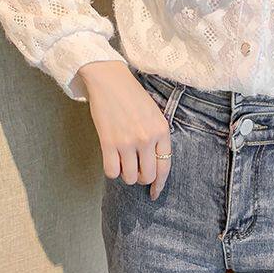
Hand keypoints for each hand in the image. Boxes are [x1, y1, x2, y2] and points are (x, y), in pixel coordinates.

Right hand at [78, 61, 172, 199]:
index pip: (165, 167)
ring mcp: (128, 141)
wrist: (109, 80)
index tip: (154, 193)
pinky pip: (111, 171)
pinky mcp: (108, 142)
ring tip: (123, 162)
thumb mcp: (154, 113)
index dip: (160, 184)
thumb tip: (154, 162)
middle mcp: (147, 138)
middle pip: (147, 176)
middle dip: (141, 178)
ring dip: (126, 174)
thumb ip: (157, 136)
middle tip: (135, 170)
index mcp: (161, 130)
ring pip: (129, 177)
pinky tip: (112, 160)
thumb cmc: (132, 95)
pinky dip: (111, 170)